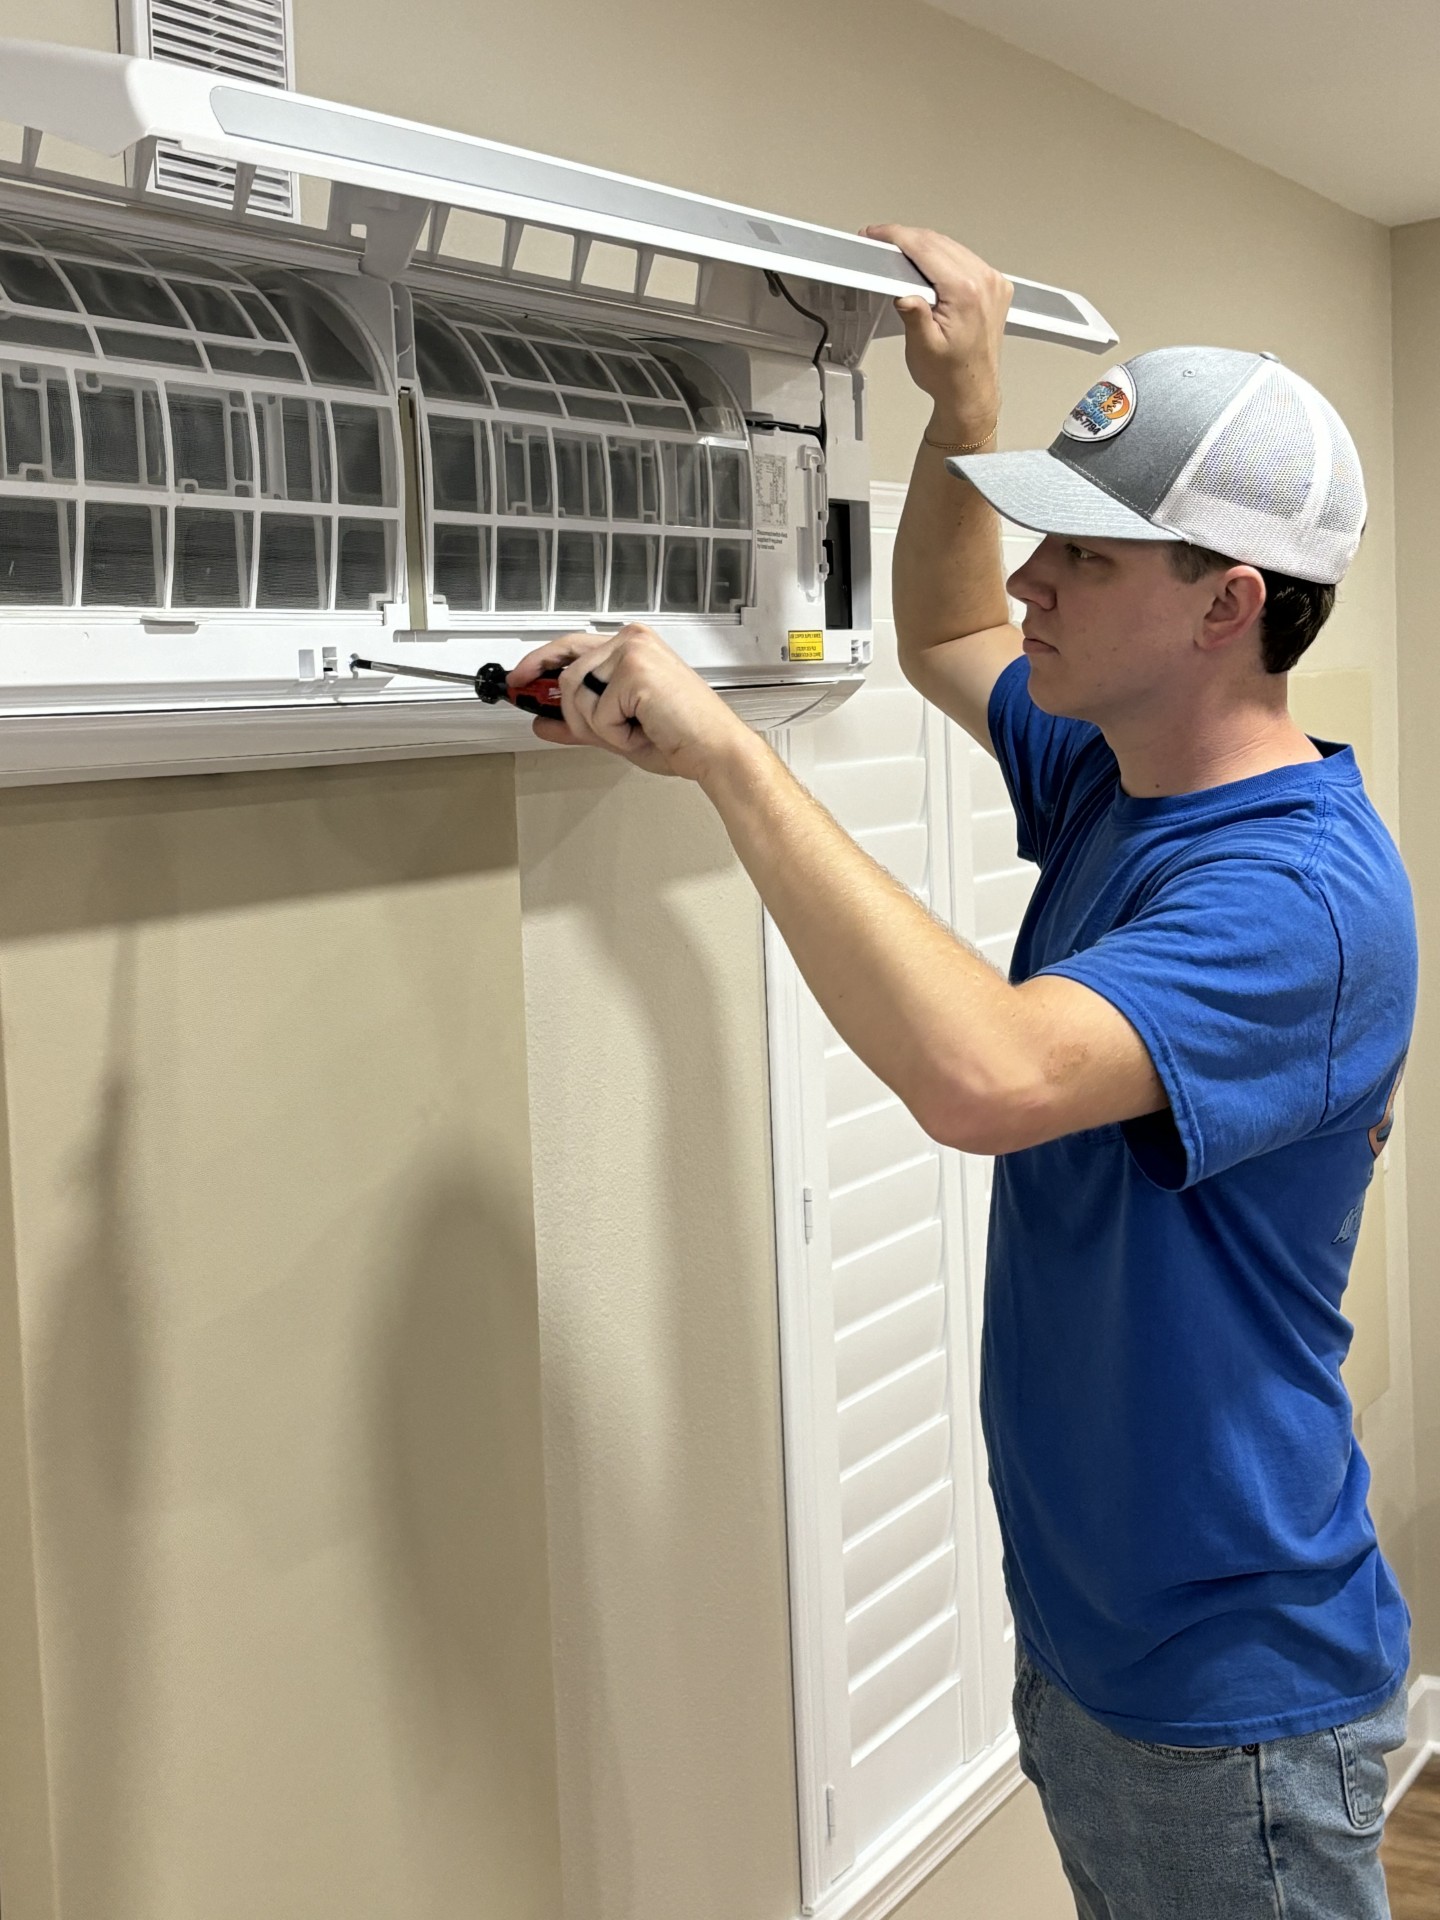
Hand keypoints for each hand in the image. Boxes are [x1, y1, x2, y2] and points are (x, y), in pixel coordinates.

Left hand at [509, 624, 754, 781]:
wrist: (714, 750)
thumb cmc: (680, 737)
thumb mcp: (616, 728)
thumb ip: (578, 721)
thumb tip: (541, 720)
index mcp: (632, 645)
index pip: (571, 645)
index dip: (539, 663)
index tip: (518, 681)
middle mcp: (631, 640)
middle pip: (567, 673)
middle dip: (571, 711)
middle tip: (587, 726)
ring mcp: (633, 651)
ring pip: (576, 693)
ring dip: (598, 726)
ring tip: (633, 731)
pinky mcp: (634, 670)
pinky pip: (596, 711)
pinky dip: (614, 734)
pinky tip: (642, 731)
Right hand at [862, 225, 1011, 437]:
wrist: (971, 392)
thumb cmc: (948, 375)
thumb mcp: (922, 347)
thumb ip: (913, 315)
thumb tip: (903, 293)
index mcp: (966, 292)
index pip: (925, 248)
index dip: (896, 236)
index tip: (876, 234)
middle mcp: (984, 282)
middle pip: (938, 242)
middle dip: (906, 238)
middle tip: (880, 241)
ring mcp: (993, 283)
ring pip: (951, 247)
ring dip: (924, 245)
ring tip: (898, 252)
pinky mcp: (995, 287)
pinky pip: (965, 258)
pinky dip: (943, 256)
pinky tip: (926, 264)